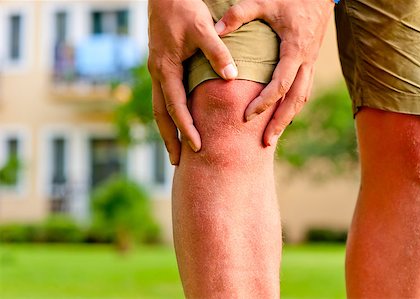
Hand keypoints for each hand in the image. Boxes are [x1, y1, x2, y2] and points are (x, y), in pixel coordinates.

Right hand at [148, 0, 237, 164]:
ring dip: (167, 130)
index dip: (186, 129)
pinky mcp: (162, 65)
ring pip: (160, 107)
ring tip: (175, 150)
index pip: (176, 107)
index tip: (196, 148)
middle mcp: (158, 73)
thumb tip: (232, 77)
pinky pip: (164, 96)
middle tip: (177, 163)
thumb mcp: (203, 29)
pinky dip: (170, 114)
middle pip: (161, 115)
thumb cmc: (184, 8)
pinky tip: (179, 121)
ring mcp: (158, 70)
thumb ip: (217, 53)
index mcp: (166, 68)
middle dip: (169, 139)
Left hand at [215, 0, 333, 145]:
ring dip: (288, 118)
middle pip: (296, 100)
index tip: (247, 117)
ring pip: (303, 97)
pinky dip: (292, 105)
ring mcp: (311, 63)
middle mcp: (306, 61)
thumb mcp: (264, 0)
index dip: (264, 102)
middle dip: (281, 122)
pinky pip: (304, 90)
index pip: (280, 84)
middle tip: (266, 143)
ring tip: (273, 136)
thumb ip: (239, 14)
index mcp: (295, 49)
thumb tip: (215, 31)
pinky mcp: (310, 62)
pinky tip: (281, 115)